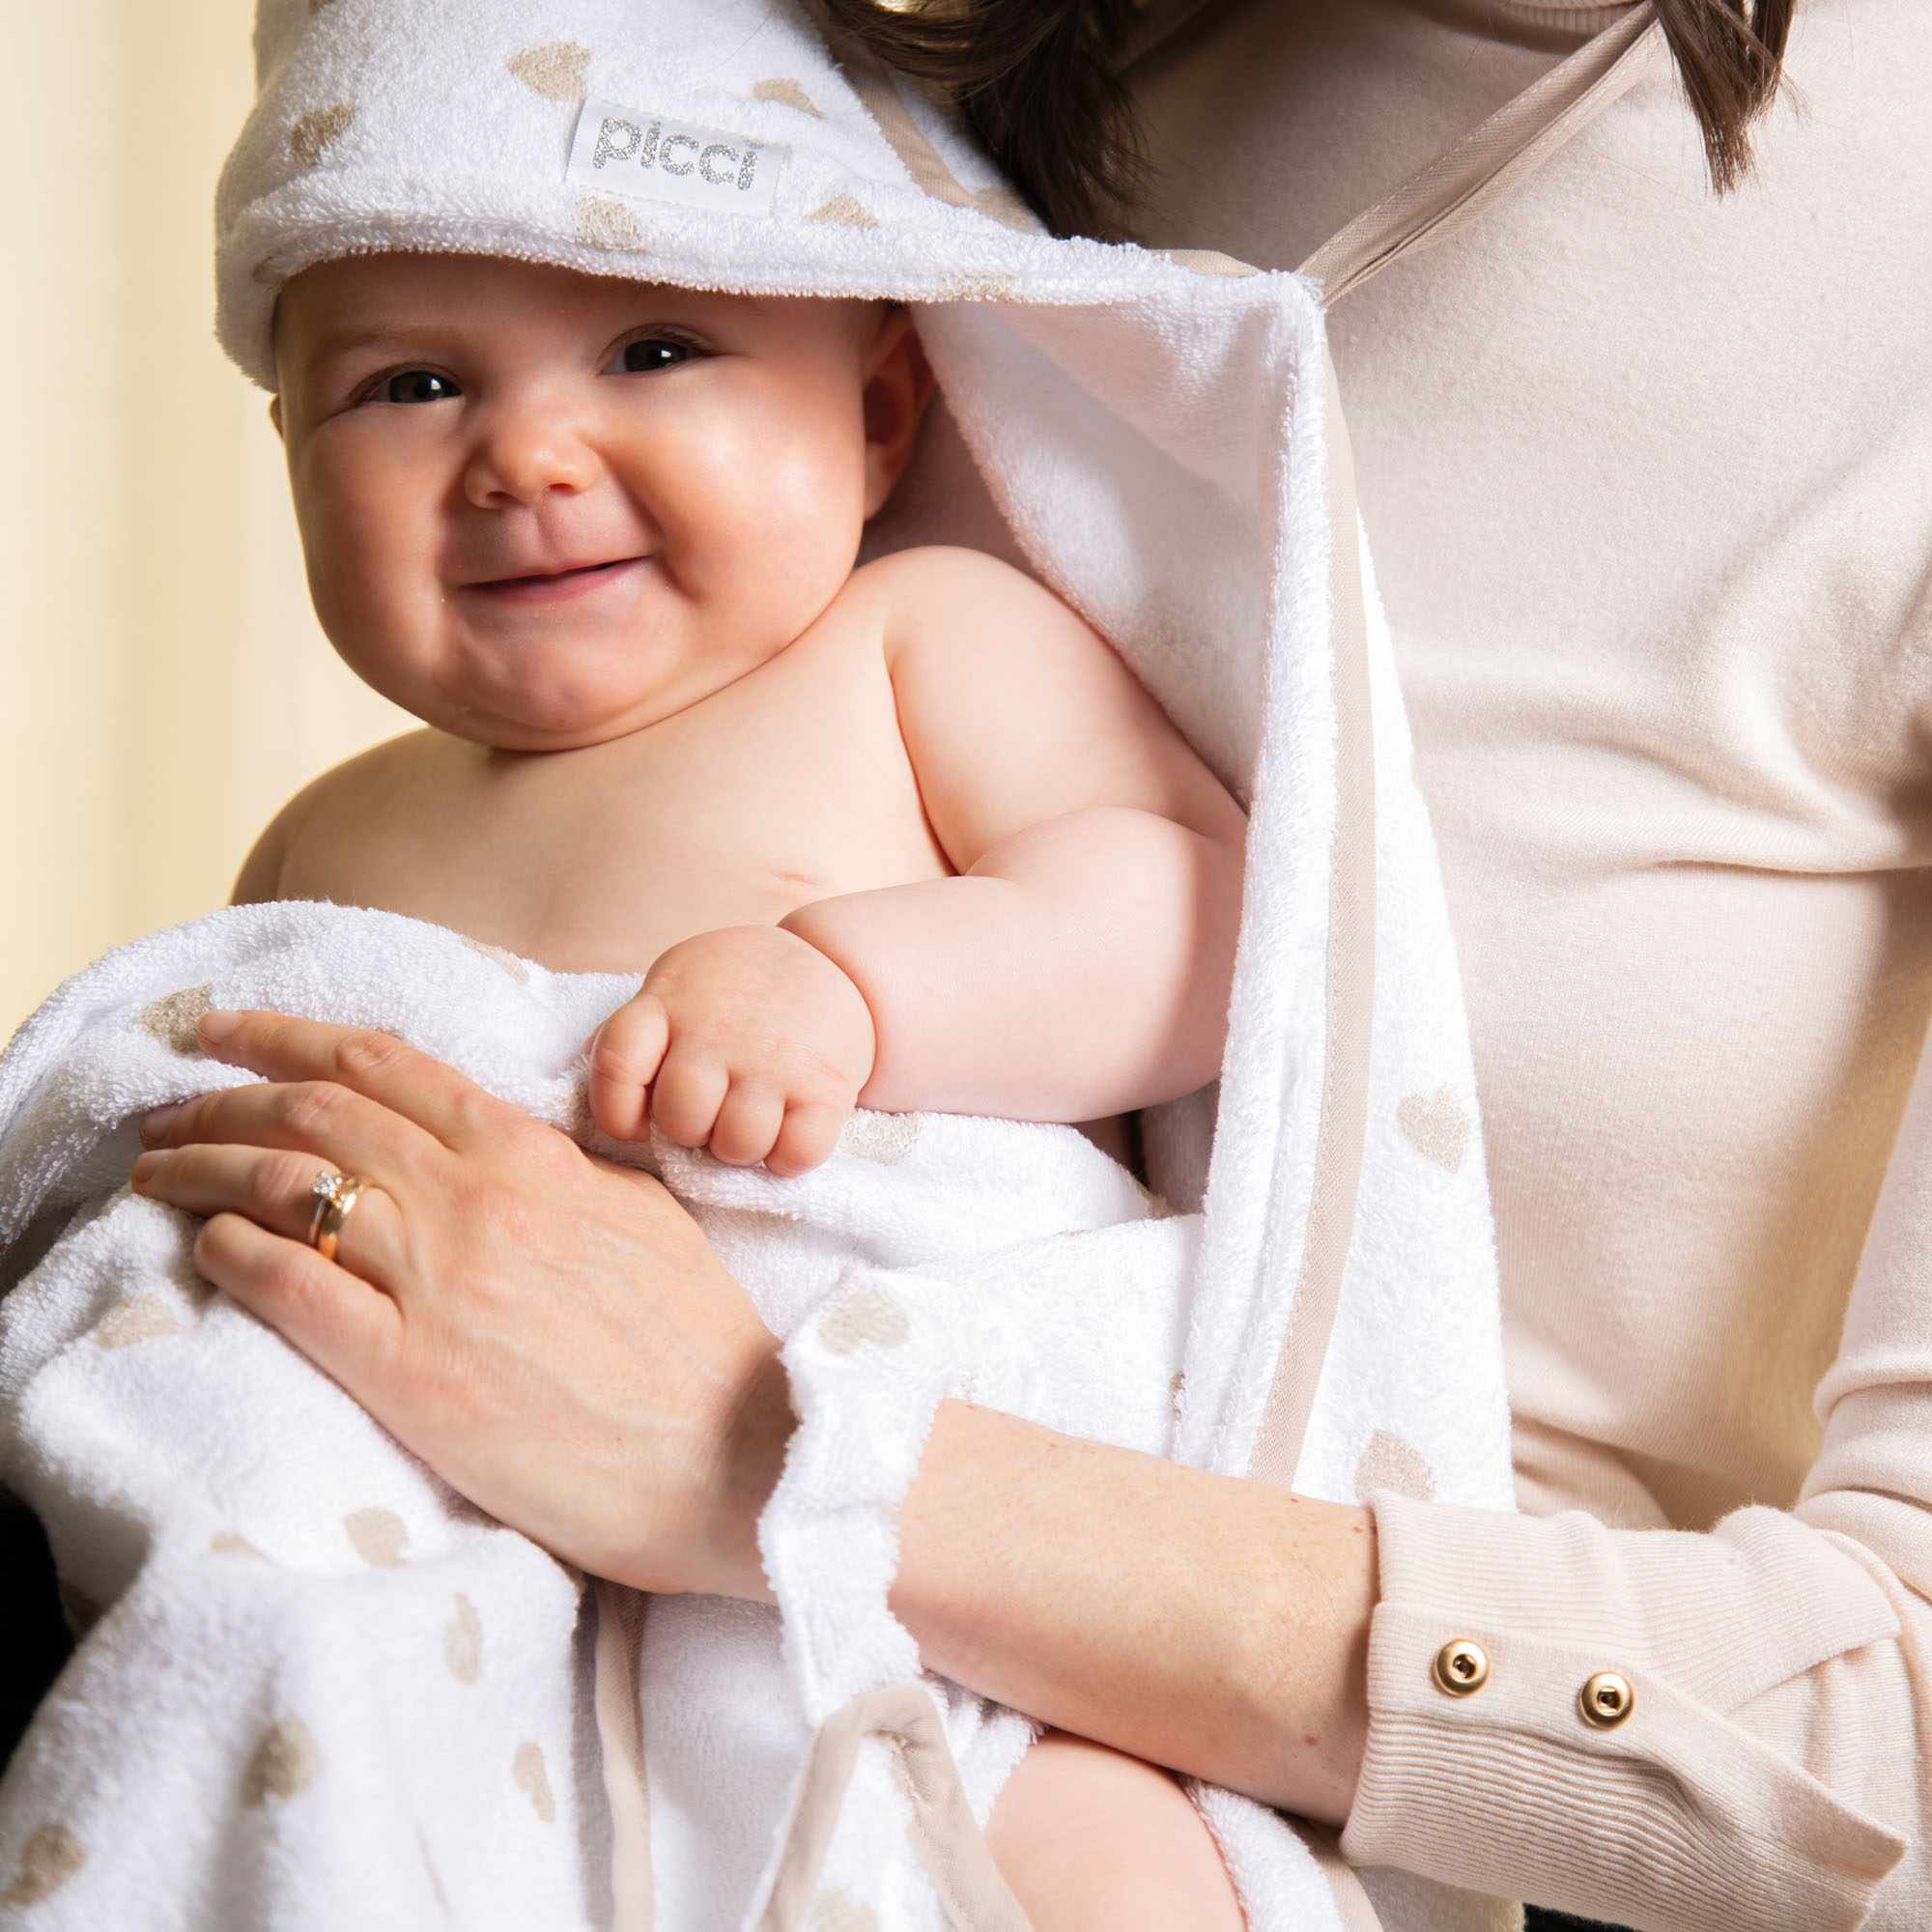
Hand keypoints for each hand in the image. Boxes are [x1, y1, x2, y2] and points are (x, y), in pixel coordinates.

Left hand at [129, 1011, 792, 1596]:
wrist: (734, 1451)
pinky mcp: (413, 1374)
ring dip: (199, 1168)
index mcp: (531, 1155)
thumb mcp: (638, 1215)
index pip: (382, 1064)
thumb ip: (558, 1169)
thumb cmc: (695, 1340)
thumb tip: (495, 1145)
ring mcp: (441, 1284)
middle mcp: (476, 1200)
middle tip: (164, 1114)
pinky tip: (204, 1248)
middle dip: (219, 1099)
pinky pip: (291, 1289)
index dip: (285, 1036)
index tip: (222, 1034)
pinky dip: (230, 1253)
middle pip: (314, 1112)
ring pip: (287, 1186)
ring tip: (154, 1175)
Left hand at [587, 925, 875, 1175]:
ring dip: (739, 1149)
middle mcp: (718, 1030)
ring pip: (738, 1144)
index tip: (637, 1118)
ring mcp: (773, 1058)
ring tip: (747, 1124)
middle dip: (690, 1132)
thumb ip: (636, 1036)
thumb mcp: (675, 987)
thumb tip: (584, 1088)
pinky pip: (797, 1153)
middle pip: (681, 1117)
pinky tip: (786, 1133)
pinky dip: (787, 1159)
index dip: (616, 1108)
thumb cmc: (733, 989)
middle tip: (709, 1115)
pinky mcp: (826, 1085)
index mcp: (668, 1005)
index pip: (616, 1064)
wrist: (829, 960)